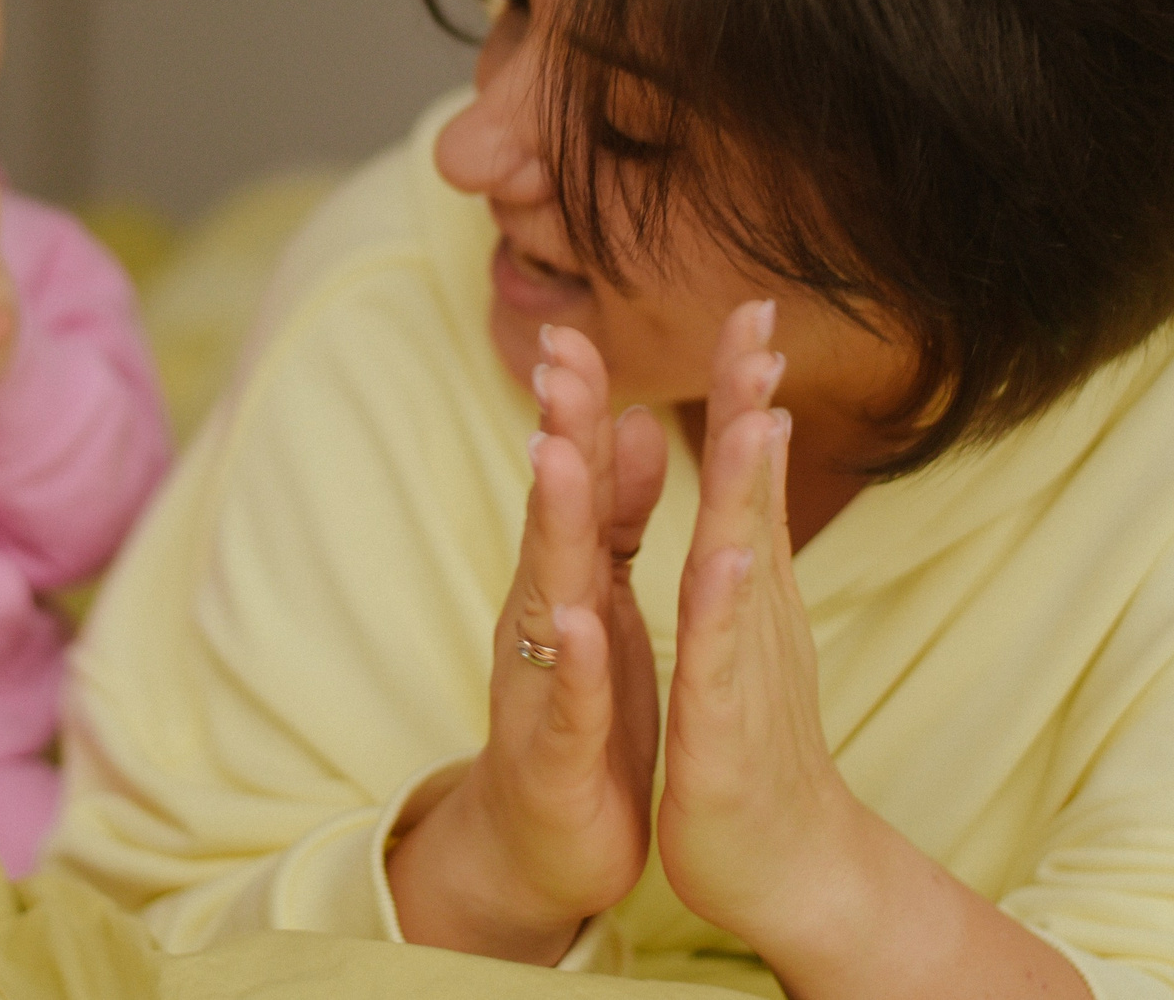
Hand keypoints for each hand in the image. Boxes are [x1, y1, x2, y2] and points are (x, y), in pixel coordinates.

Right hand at [385, 324, 667, 963]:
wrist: (545, 843)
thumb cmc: (584, 713)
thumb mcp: (607, 603)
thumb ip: (617, 517)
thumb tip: (628, 423)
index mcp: (569, 578)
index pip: (575, 478)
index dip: (577, 405)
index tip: (581, 330)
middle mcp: (545, 614)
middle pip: (554, 511)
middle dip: (559, 433)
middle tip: (563, 357)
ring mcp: (546, 678)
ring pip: (550, 591)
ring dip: (552, 523)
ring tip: (556, 457)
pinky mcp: (558, 750)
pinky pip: (568, 698)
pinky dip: (575, 659)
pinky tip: (582, 621)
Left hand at [657, 300, 869, 955]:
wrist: (789, 866)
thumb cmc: (756, 739)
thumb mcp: (742, 623)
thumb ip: (747, 535)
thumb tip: (762, 442)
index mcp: (746, 585)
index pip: (748, 469)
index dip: (747, 387)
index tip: (750, 304)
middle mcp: (754, 613)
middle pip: (755, 492)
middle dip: (752, 404)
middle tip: (759, 320)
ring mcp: (745, 669)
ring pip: (742, 564)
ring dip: (748, 490)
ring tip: (755, 414)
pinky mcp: (724, 732)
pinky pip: (720, 663)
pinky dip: (722, 610)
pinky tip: (722, 560)